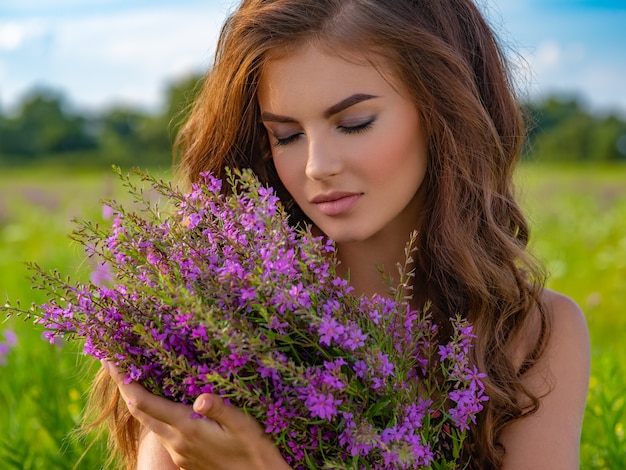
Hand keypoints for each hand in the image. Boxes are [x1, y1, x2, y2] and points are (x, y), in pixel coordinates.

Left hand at [102, 360, 290, 469]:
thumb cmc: (254, 451)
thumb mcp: (243, 425)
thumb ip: (221, 409)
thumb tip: (200, 398)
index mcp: (186, 429)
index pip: (144, 403)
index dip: (124, 381)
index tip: (111, 359)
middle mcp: (176, 442)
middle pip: (139, 412)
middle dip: (124, 386)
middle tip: (116, 362)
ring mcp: (178, 452)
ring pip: (150, 423)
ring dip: (140, 400)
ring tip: (139, 376)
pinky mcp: (185, 459)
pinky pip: (163, 432)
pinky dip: (156, 413)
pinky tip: (166, 402)